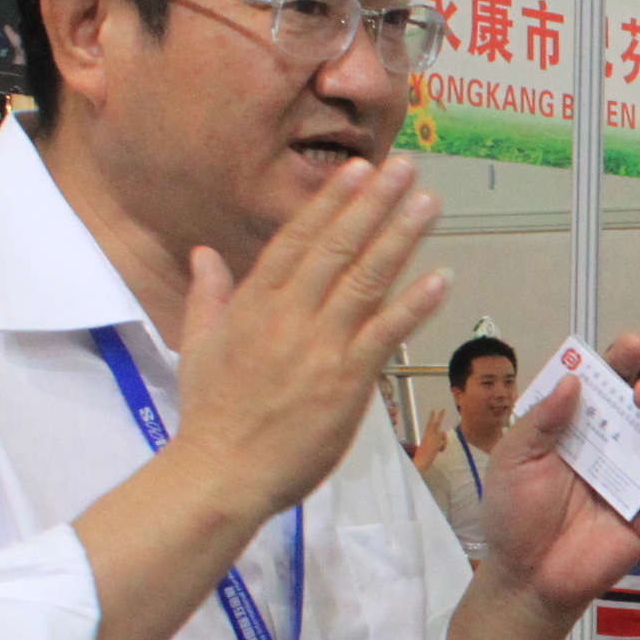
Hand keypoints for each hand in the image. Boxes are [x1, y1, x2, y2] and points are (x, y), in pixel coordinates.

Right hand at [170, 155, 447, 526]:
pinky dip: (415, 304)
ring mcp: (321, 346)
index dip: (330, 202)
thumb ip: (207, 295)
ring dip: (401, 237)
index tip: (357, 171)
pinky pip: (387, 333)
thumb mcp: (198, 346)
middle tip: (404, 167)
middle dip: (373, 203)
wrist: (222, 472)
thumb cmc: (211, 415)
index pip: (297, 240)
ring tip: (428, 203)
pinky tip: (441, 278)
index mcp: (253, 304)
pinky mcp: (347, 380)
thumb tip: (204, 253)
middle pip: (337, 247)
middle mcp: (289, 315)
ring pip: (366, 279)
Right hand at [411, 411, 451, 474]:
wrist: (421, 461)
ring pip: (443, 435)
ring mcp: (435, 439)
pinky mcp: (438, 444)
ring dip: (443, 440)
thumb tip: (442, 436)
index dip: (432, 416)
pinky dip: (443, 447)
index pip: (430, 423)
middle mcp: (430, 435)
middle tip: (444, 409)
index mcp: (426, 435)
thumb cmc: (422, 455)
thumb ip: (432, 439)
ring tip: (439, 448)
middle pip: (437, 423)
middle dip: (441, 416)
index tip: (434, 410)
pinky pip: (444, 443)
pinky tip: (439, 451)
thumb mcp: (426, 444)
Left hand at [472, 332, 639, 620]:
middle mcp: (614, 442)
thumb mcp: (513, 459)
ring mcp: (637, 475)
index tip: (629, 346)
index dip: (622, 361)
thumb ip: (542, 419)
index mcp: (581, 425)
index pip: (608, 383)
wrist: (525, 576)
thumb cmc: (514, 515)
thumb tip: (573, 380)